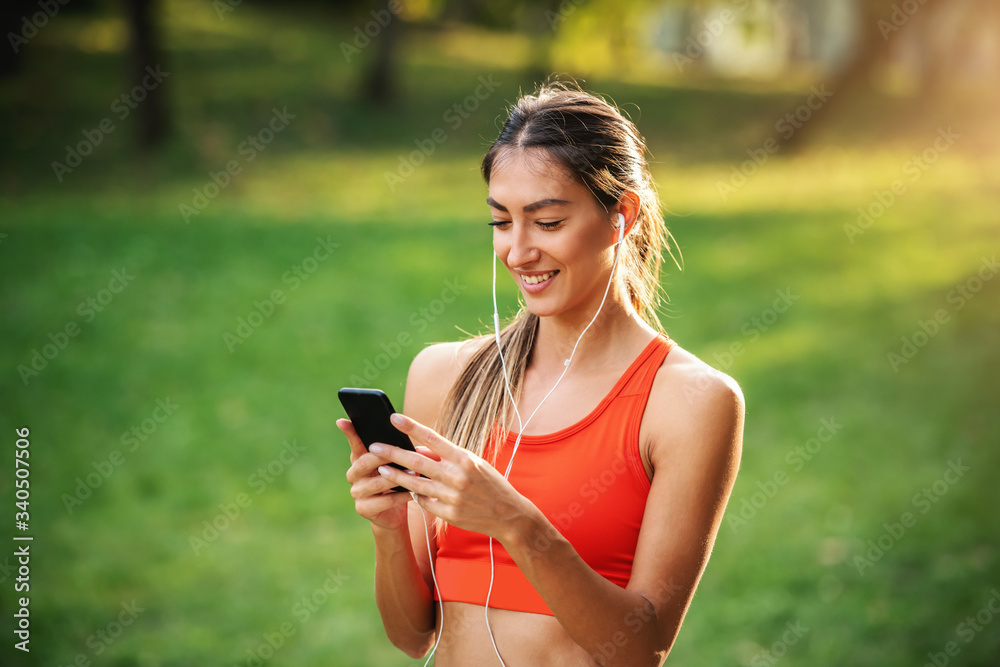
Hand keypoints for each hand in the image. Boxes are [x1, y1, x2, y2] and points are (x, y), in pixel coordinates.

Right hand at [339, 417, 420, 531]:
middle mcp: (354, 475)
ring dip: (397, 477)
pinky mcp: (363, 509)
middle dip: (383, 455)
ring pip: (376, 483)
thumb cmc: (397, 484)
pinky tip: (413, 493)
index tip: (343, 421)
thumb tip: (412, 435)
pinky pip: (385, 501)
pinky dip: (401, 496)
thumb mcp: (397, 465)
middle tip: (399, 450)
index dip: (349, 432)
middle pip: (365, 462)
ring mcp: (357, 492)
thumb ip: (397, 451)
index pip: (354, 443)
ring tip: (414, 472)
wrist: (394, 514)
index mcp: (360, 460)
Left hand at [370, 413, 533, 541]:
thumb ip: (447, 456)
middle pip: (416, 461)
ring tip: (381, 468)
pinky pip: (424, 502)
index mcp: (464, 458)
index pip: (432, 437)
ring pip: (415, 483)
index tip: (393, 418)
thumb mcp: (474, 463)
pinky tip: (407, 490)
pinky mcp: (448, 514)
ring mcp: (452, 497)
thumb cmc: (491, 484)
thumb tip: (420, 449)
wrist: (509, 515)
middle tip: (373, 446)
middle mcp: (457, 476)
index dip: (410, 427)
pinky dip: (416, 495)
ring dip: (396, 475)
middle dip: (392, 453)